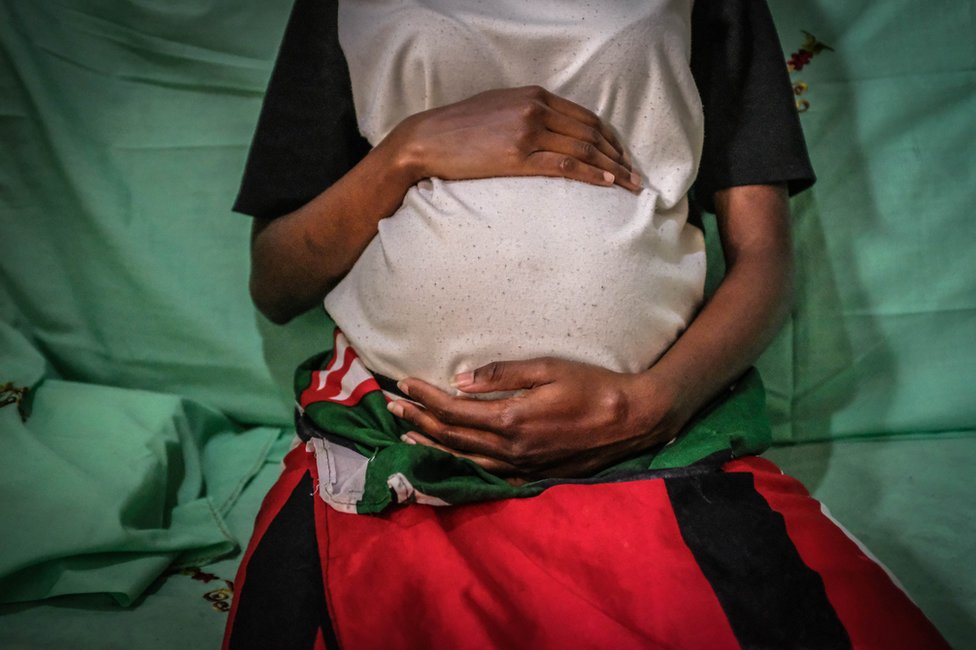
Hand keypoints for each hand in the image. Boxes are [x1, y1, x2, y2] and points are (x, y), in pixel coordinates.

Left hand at [387, 358, 681, 480]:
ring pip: (465, 459)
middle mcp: (510, 449)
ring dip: (433, 445)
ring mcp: (521, 467)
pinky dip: (463, 466)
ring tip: (408, 434)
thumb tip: (461, 380)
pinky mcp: (533, 475)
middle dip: (419, 420)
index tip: (403, 383)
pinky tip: (451, 460)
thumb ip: (503, 374)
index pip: (454, 411)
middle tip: (391, 406)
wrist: (631, 420)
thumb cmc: (592, 386)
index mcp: (511, 420)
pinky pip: (488, 475)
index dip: (425, 397)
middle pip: (452, 437)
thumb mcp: (548, 368)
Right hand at [391, 86, 641, 191]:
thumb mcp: (499, 108)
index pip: (585, 116)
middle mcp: (535, 109)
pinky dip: (590, 174)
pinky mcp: (517, 156)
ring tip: (630, 185)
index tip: (622, 155)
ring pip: (583, 149)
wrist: (426, 140)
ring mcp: (527, 131)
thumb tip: (551, 129)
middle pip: (590, 133)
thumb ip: (528, 113)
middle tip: (635, 175)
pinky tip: (607, 184)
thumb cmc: (458, 129)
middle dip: (617, 155)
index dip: (609, 138)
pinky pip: (564, 166)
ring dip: (612, 169)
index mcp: (534, 95)